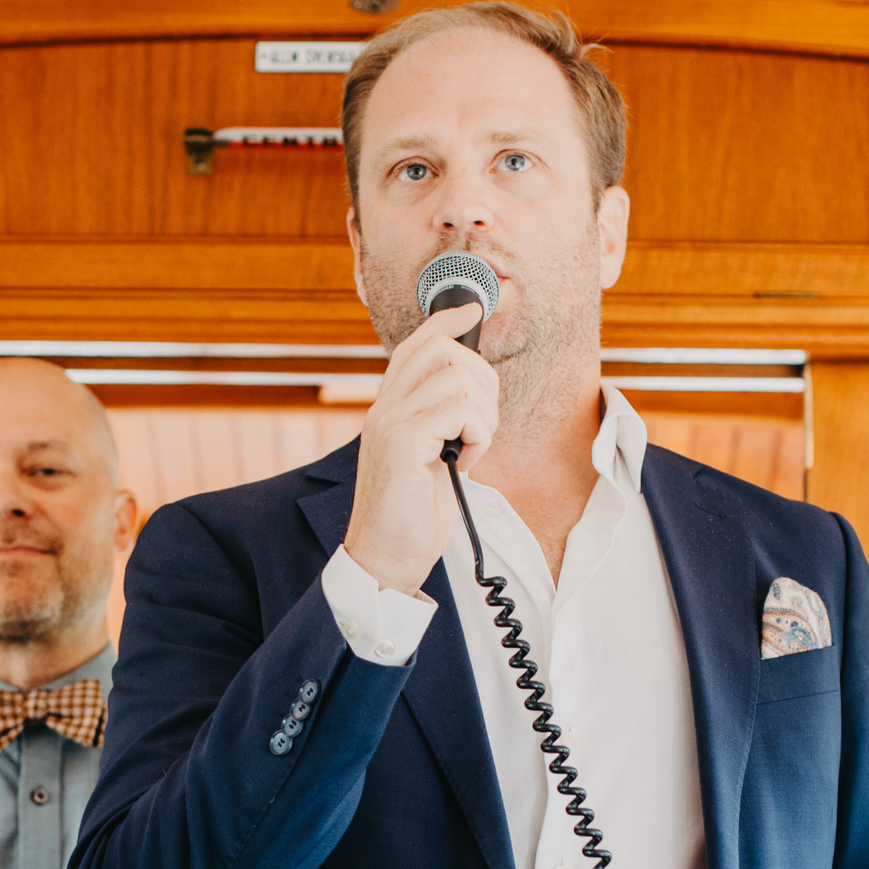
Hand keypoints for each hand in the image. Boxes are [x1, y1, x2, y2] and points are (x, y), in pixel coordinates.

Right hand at [344, 304, 498, 595]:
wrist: (385, 559)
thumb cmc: (413, 517)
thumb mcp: (431, 458)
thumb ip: (442, 423)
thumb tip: (474, 392)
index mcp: (390, 408)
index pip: (417, 344)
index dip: (448, 320)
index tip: (473, 309)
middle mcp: (385, 407)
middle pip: (444, 349)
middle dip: (483, 381)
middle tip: (480, 427)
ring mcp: (390, 421)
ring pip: (459, 376)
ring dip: (483, 414)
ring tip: (470, 449)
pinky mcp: (403, 441)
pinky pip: (461, 408)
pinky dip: (479, 435)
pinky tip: (465, 464)